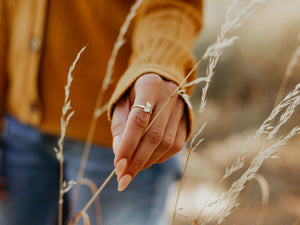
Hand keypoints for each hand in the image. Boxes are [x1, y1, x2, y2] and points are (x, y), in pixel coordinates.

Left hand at [111, 73, 186, 190]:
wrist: (161, 81)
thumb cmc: (135, 93)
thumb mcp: (122, 102)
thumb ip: (120, 125)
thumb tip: (118, 152)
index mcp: (149, 86)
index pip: (139, 119)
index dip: (128, 144)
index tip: (118, 166)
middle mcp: (169, 97)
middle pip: (154, 135)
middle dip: (137, 161)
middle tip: (123, 180)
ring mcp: (181, 110)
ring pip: (166, 143)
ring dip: (147, 162)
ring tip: (132, 171)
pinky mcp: (186, 122)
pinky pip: (175, 146)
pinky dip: (159, 158)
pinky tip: (146, 161)